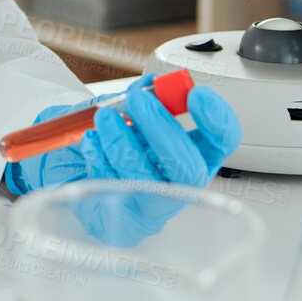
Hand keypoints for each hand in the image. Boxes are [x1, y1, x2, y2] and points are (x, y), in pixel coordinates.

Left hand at [4, 80, 240, 246]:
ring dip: (123, 142)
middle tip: (137, 100)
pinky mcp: (123, 216)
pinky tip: (92, 141)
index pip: (222, 140)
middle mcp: (181, 182)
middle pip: (188, 167)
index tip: (195, 93)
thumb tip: (150, 84)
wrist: (79, 172)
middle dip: (162, 128)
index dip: (217, 118)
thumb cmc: (116, 141)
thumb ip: (143, 97)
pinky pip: (113, 188)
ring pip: (147, 181)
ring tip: (104, 117)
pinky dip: (100, 157)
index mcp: (195, 152)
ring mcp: (154, 203)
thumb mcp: (130, 111)